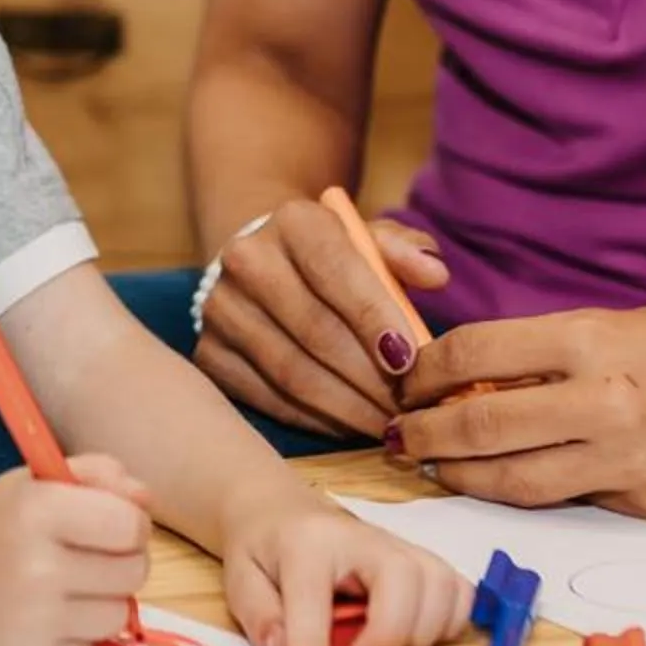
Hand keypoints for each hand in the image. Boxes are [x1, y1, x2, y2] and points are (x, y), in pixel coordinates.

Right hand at [0, 455, 155, 645]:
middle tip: (89, 553)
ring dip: (103, 598)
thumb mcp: (39, 479)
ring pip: (118, 613)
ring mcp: (33, 616)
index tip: (110, 522)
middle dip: (122, 560)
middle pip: (133, 571)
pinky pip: (90, 644)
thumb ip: (99, 475)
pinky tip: (47, 609)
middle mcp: (35, 565)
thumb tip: (146, 499)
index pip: (130, 525)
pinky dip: (78, 628)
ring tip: (69, 582)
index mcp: (37, 509)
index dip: (130, 523)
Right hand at [193, 197, 449, 437]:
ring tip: (386, 422)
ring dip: (347, 406)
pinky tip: (348, 425)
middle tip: (409, 407)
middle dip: (369, 376)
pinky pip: (267, 398)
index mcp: (293, 220)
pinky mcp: (210, 353)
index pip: (335, 268)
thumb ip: (404, 252)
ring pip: (292, 371)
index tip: (410, 360)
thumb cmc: (333, 259)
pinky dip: (314, 420)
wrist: (261, 263)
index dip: (373, 315)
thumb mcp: (370, 241)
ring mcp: (221, 309)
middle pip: (315, 329)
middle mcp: (246, 258)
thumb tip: (435, 274)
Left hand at [215, 483, 477, 645]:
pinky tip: (420, 637)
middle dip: (391, 631)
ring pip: (439, 581)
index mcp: (308, 541)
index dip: (313, 643)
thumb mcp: (240, 575)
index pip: (314, 593)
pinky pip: (458, 588)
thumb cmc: (265, 548)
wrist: (283, 509)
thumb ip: (259, 614)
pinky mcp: (420, 559)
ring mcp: (397, 545)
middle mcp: (361, 537)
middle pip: (401, 576)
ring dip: (425, 629)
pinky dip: (451, 619)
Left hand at [391, 301, 645, 518]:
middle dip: (423, 432)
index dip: (427, 369)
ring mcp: (628, 461)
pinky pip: (576, 500)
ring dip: (461, 475)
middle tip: (395, 433)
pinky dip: (535, 490)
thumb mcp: (636, 324)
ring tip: (432, 466)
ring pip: (515, 480)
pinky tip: (514, 480)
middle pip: (479, 424)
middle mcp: (604, 401)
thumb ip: (563, 352)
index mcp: (597, 339)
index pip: (476, 352)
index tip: (407, 376)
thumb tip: (488, 376)